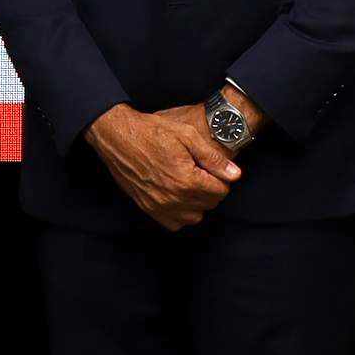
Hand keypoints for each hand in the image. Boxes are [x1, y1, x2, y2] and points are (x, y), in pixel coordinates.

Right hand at [86, 103, 241, 231]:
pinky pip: (175, 223)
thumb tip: (235, 175)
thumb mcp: (188, 135)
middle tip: (200, 172)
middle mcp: (174, 198)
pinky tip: (178, 195)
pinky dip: (181, 213)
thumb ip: (214, 158)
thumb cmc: (153, 132)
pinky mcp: (148, 208)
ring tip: (190, 183)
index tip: (211, 168)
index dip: (220, 178)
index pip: (221, 191)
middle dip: (210, 189)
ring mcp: (160, 206)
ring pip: (195, 217)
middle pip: (209, 204)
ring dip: (197, 203)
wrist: (119, 137)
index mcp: (187, 180)